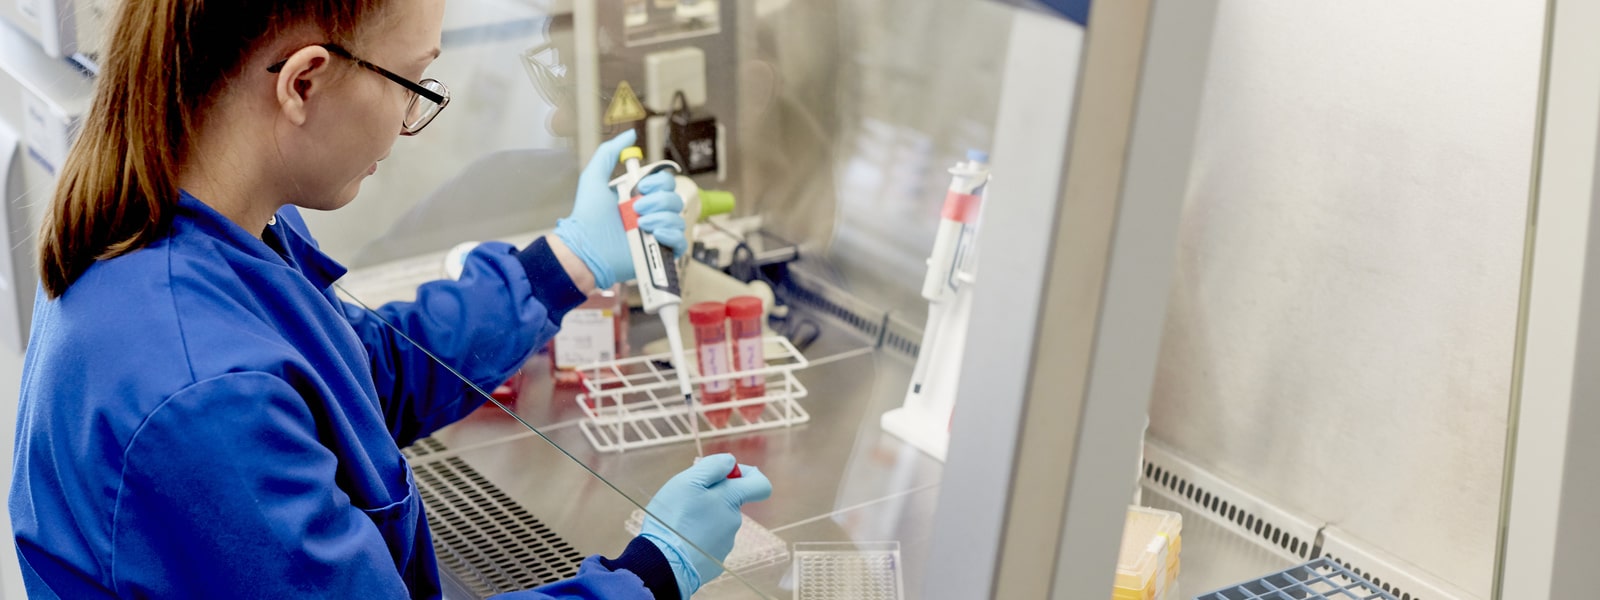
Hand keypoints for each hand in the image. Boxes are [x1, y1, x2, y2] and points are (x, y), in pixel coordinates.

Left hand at [554, 130, 686, 289]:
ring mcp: (656, 232)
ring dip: (660, 218)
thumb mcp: (593, 177)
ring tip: (639, 226)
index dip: (658, 183)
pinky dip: (670, 235)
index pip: (665, 182)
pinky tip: (654, 235)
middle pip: (675, 198)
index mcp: (640, 196)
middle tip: (636, 209)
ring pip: (677, 218)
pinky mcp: (660, 252)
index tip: (641, 187)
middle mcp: (650, 213)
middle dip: (657, 201)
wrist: (586, 247)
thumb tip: (630, 135)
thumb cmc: (586, 216)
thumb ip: (609, 152)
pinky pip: (680, 240)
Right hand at [640, 454, 771, 597]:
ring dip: (703, 518)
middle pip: (730, 503)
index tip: (726, 474)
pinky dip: (697, 538)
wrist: (662, 563)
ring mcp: (725, 544)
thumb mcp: (688, 481)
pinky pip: (708, 543)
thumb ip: (713, 466)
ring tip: (679, 522)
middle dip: (713, 497)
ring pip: (718, 523)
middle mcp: (734, 522)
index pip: (761, 485)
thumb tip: (731, 462)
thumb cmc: (673, 518)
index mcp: (731, 500)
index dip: (747, 475)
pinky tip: (680, 540)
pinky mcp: (715, 562)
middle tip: (686, 500)